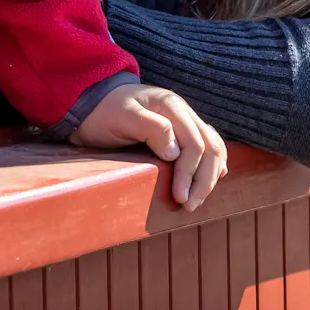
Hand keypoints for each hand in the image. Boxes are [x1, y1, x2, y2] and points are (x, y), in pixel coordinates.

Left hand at [72, 82, 227, 211]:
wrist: (96, 103)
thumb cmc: (105, 112)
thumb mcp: (122, 117)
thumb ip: (150, 128)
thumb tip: (175, 153)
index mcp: (172, 106)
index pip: (195, 144)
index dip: (190, 173)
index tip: (180, 198)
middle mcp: (184, 113)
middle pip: (211, 148)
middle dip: (204, 180)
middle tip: (189, 206)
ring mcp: (186, 122)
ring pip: (214, 148)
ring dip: (210, 176)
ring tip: (195, 201)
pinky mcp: (183, 132)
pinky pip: (208, 147)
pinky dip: (212, 166)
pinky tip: (210, 180)